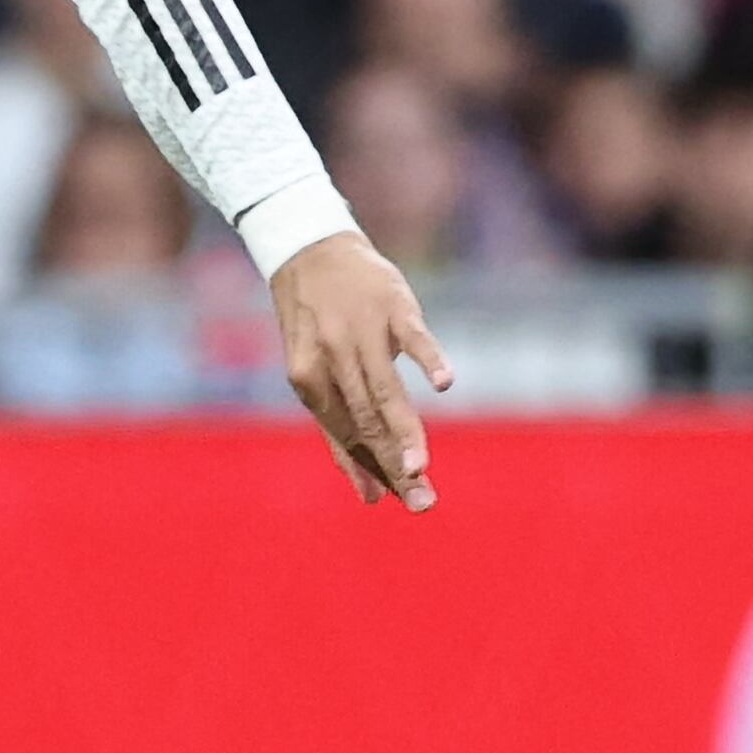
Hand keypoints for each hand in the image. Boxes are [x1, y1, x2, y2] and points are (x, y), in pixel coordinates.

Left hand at [274, 233, 451, 511]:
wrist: (309, 249)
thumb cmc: (316, 320)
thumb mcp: (314, 367)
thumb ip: (339, 423)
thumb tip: (364, 485)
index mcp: (308, 380)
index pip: (343, 435)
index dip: (365, 469)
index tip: (388, 502)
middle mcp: (331, 360)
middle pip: (365, 423)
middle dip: (392, 468)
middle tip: (420, 503)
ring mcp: (362, 333)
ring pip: (384, 392)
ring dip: (405, 433)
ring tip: (421, 469)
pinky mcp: (392, 307)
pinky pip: (412, 337)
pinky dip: (428, 359)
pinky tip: (444, 384)